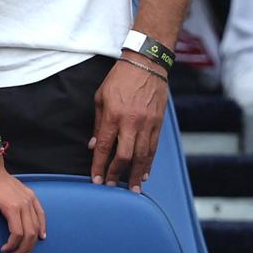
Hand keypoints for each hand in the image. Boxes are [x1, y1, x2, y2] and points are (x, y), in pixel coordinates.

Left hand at [0, 160, 45, 252]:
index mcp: (11, 206)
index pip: (17, 233)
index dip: (12, 245)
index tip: (4, 251)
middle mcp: (24, 203)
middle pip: (30, 232)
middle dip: (23, 248)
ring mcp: (29, 199)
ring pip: (37, 225)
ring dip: (33, 242)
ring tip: (25, 252)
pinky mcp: (32, 196)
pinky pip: (41, 213)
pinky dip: (43, 226)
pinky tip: (41, 236)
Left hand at [89, 58, 166, 192]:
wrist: (146, 64)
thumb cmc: (120, 78)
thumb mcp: (101, 97)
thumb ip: (98, 124)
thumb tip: (94, 146)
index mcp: (113, 115)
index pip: (105, 147)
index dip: (99, 165)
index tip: (96, 179)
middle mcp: (131, 122)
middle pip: (124, 156)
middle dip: (117, 174)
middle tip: (112, 185)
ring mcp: (147, 124)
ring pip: (142, 156)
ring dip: (136, 174)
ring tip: (132, 188)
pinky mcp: (158, 123)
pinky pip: (154, 148)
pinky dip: (149, 163)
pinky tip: (145, 173)